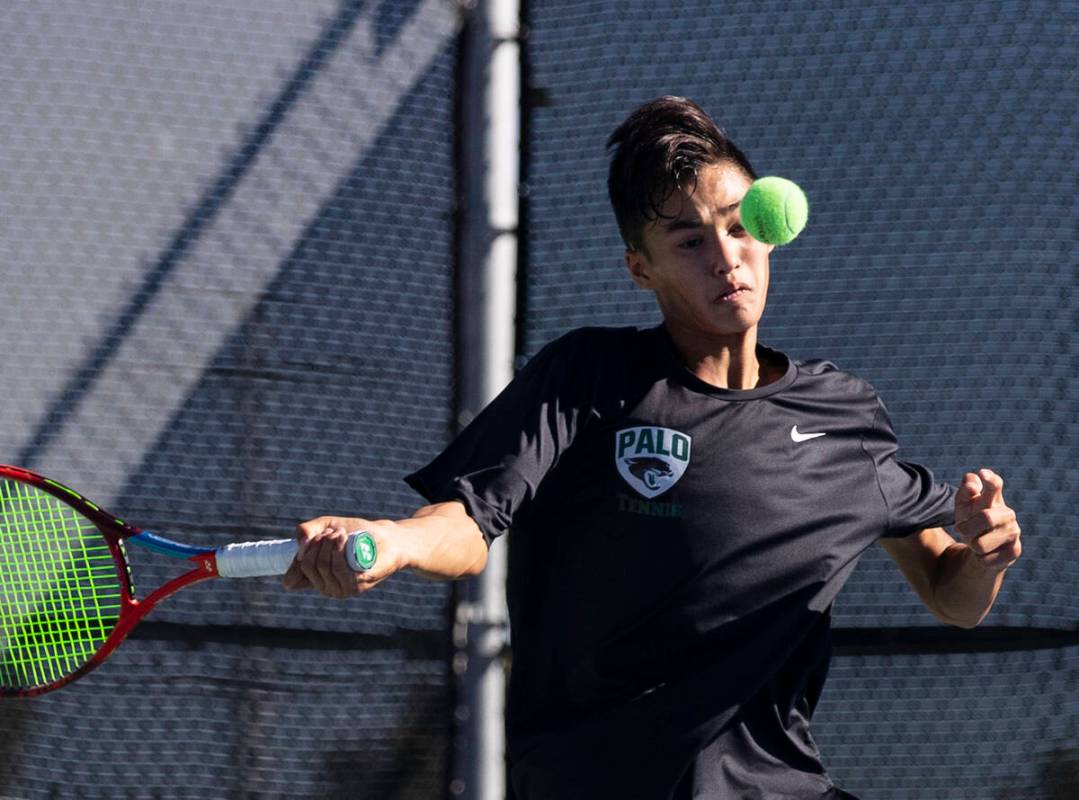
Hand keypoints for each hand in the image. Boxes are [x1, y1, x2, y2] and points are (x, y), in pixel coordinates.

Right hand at [282, 516, 407, 597]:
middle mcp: (324, 587)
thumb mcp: (327, 526)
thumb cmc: (357, 533)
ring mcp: (338, 589)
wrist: (388, 538)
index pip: (290, 581)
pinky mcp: (354, 587)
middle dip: (316, 543)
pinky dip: (338, 549)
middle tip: (332, 532)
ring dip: (328, 543)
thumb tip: (300, 546)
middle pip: (306, 565)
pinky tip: (344, 539)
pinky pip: (338, 568)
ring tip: (341, 533)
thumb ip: (307, 530)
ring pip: (321, 565)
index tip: (311, 540)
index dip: (296, 559)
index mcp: (315, 577)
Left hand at [954, 469, 1021, 572]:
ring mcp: (1014, 532)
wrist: (979, 549)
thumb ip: (964, 493)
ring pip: (982, 544)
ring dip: (972, 544)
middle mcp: (1007, 513)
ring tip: (975, 542)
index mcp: (993, 498)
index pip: (994, 485)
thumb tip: (971, 485)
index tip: (982, 474)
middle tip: (961, 530)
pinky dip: (979, 558)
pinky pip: (986, 558)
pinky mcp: (1015, 551)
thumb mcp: (962, 507)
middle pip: (986, 518)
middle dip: (968, 528)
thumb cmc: (970, 521)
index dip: (989, 479)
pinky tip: (985, 554)